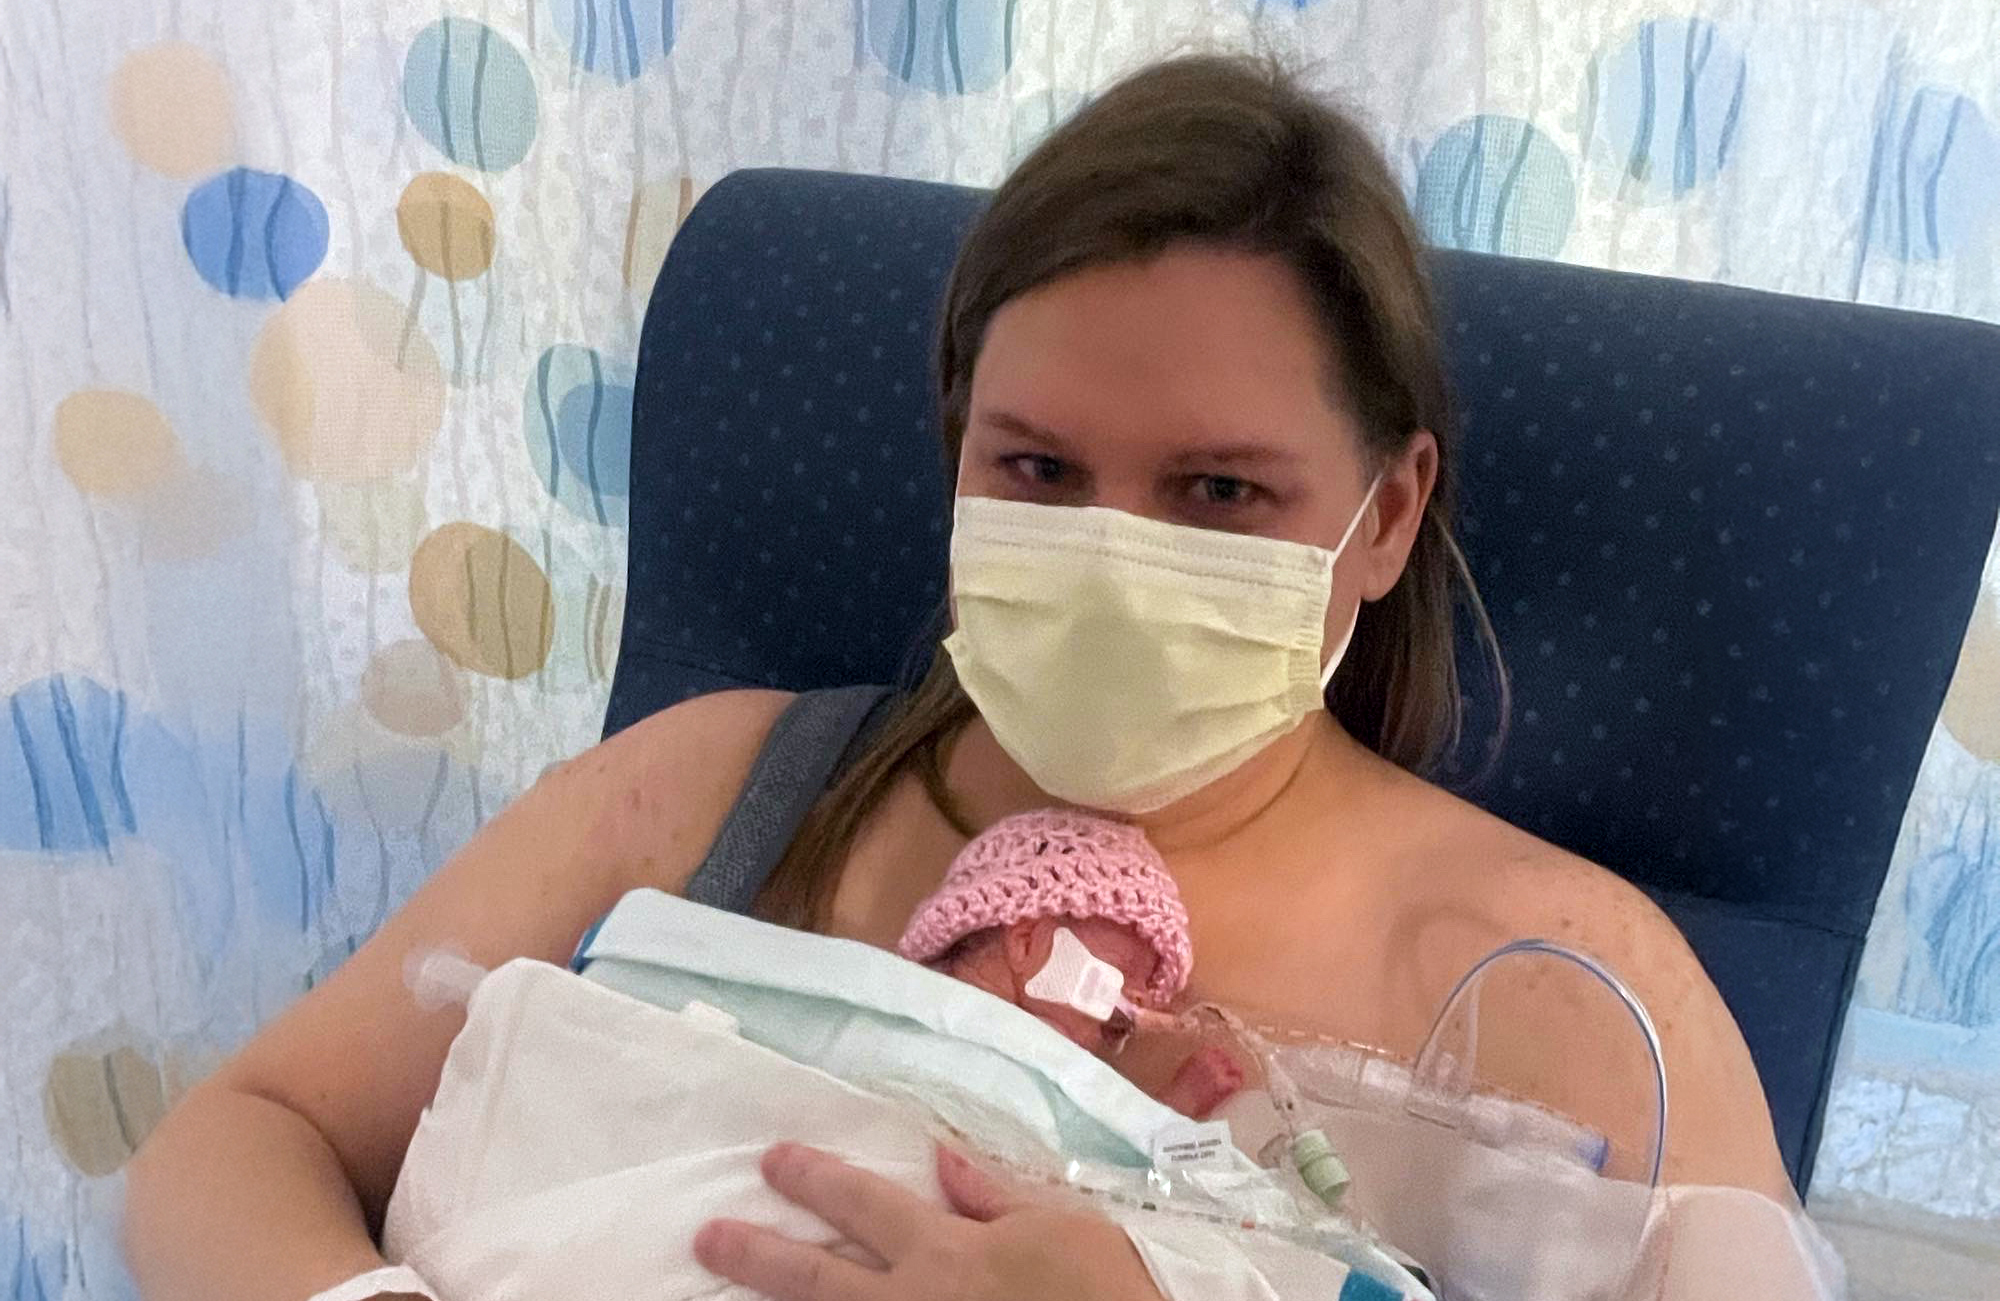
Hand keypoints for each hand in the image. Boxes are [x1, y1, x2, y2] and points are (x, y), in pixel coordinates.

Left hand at [693, 1141, 1165, 1300]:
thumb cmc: (1106, 1284)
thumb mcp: (1059, 1224)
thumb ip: (993, 1197)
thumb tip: (942, 1160)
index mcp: (947, 1250)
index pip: (863, 1203)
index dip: (812, 1180)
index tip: (772, 1161)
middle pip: (818, 1277)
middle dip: (759, 1254)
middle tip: (707, 1237)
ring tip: (726, 1299)